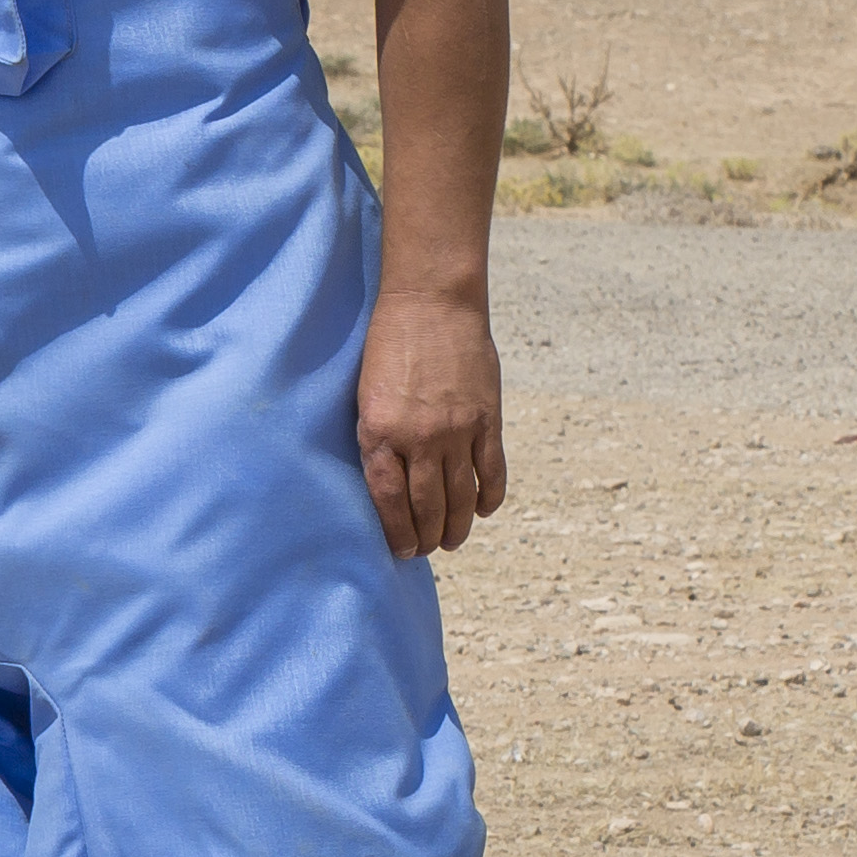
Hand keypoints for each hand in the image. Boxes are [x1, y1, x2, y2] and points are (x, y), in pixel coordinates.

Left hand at [358, 289, 507, 557]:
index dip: (396, 531)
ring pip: (460, 495)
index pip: (388, 500)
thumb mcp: (365, 396)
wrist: (431, 304)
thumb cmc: (387, 347)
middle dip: (426, 536)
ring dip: (457, 525)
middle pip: (426, 505)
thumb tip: (386, 480)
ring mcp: (457, 429)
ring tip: (452, 542)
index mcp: (380, 432)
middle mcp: (419, 437)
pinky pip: (492, 469)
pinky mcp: (487, 417)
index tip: (399, 550)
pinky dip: (490, 495)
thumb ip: (378, 437)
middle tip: (426, 552)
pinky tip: (485, 510)